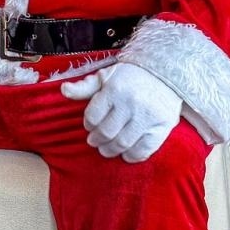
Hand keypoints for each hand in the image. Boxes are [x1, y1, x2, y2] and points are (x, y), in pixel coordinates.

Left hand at [61, 62, 182, 162]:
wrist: (165, 74)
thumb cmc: (131, 77)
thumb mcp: (106, 76)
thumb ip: (85, 86)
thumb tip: (64, 90)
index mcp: (114, 89)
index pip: (92, 116)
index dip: (88, 124)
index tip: (90, 126)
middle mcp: (131, 103)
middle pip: (106, 132)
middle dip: (97, 140)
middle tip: (95, 142)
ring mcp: (148, 116)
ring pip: (123, 143)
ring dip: (111, 150)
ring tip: (107, 149)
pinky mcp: (162, 126)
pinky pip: (144, 149)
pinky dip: (133, 155)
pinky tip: (126, 154)